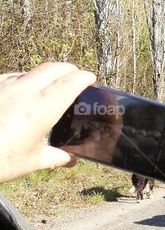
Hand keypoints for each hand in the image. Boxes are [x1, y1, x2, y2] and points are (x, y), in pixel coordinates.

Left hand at [0, 63, 95, 183]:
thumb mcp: (31, 162)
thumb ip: (55, 157)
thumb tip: (70, 159)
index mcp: (42, 109)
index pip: (70, 83)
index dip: (84, 77)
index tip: (91, 78)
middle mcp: (24, 91)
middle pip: (53, 68)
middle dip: (68, 69)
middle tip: (76, 75)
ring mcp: (4, 87)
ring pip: (30, 71)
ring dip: (45, 74)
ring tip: (49, 85)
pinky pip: (11, 77)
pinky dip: (23, 80)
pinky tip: (21, 93)